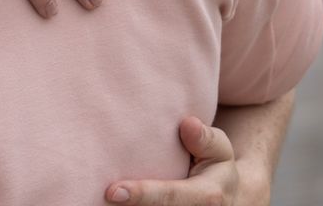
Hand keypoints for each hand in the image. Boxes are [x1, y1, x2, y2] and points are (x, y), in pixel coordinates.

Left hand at [106, 118, 241, 204]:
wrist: (228, 198)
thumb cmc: (215, 165)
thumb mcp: (220, 148)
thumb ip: (205, 138)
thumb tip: (188, 125)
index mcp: (208, 198)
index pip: (170, 197)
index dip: (142, 195)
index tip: (112, 191)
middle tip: (95, 198)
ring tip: (94, 202)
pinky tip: (103, 203)